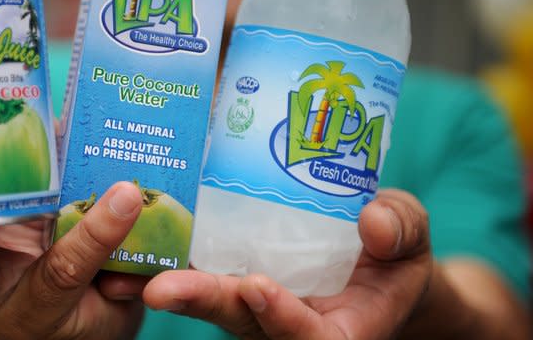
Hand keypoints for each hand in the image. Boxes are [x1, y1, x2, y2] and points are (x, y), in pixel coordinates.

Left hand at [141, 189, 432, 338]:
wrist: (372, 255)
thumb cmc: (395, 254)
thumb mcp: (411, 238)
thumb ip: (400, 230)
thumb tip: (373, 220)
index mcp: (337, 330)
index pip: (307, 337)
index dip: (282, 318)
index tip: (258, 288)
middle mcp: (287, 321)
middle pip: (242, 321)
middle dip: (204, 304)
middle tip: (161, 290)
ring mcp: (257, 300)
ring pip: (214, 298)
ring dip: (176, 284)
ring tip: (138, 271)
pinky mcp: (236, 273)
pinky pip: (206, 269)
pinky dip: (174, 259)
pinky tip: (142, 243)